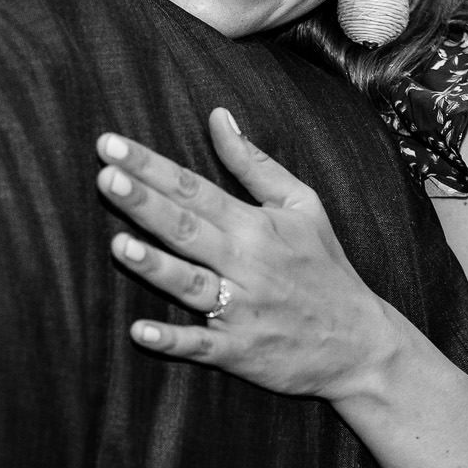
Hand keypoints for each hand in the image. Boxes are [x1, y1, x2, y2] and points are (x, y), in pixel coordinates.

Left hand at [95, 108, 403, 401]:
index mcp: (256, 225)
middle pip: (187, 229)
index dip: (151, 167)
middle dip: (145, 203)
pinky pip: (201, 345)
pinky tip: (141, 331)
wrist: (363, 345)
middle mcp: (246, 264)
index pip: (194, 189)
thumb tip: (217, 115)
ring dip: (156, 266)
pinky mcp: (240, 351)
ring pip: (191, 284)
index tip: (111, 146)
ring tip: (118, 245)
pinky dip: (173, 339)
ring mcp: (242, 309)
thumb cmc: (324, 267)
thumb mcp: (302, 205)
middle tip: (105, 176)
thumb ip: (254, 163)